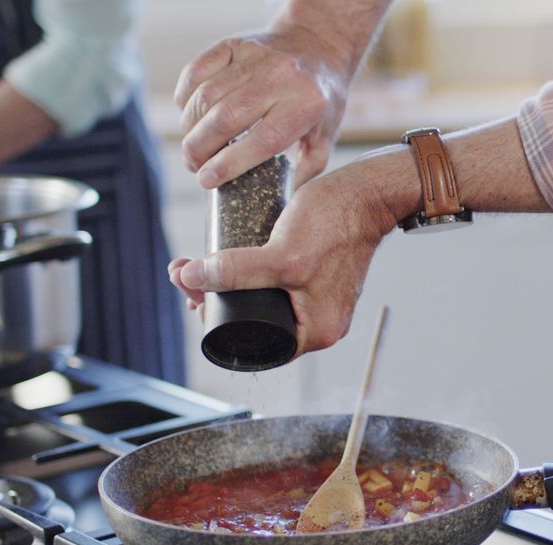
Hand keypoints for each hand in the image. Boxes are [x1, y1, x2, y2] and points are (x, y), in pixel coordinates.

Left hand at [169, 149, 417, 354]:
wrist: (366, 194)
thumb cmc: (336, 224)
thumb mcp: (282, 256)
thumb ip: (236, 271)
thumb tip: (190, 278)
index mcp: (316, 331)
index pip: (252, 343)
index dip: (215, 323)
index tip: (193, 295)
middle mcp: (319, 321)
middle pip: (252, 322)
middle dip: (213, 298)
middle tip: (186, 275)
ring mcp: (318, 298)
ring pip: (260, 300)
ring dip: (225, 282)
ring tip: (196, 264)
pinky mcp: (315, 275)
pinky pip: (273, 283)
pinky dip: (247, 271)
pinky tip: (224, 256)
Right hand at [175, 24, 348, 188]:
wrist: (319, 45)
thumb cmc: (319, 100)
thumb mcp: (323, 138)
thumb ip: (303, 172)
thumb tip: (278, 206)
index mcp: (307, 105)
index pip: (262, 140)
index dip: (230, 164)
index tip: (207, 180)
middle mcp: (281, 77)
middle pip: (226, 118)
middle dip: (200, 148)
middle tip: (193, 166)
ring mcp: (256, 56)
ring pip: (206, 95)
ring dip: (190, 126)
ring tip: (192, 146)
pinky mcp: (234, 43)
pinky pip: (196, 71)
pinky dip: (185, 96)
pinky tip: (190, 115)